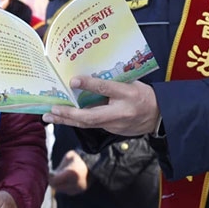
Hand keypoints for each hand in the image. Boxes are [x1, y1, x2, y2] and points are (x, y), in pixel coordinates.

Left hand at [42, 76, 159, 135]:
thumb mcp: (131, 82)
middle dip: (69, 114)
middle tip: (51, 109)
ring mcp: (116, 124)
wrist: (159, 116)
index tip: (73, 80)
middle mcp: (120, 111)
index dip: (89, 85)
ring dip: (67, 120)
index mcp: (127, 94)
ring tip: (49, 115)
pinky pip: (92, 124)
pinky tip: (63, 117)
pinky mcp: (113, 130)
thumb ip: (111, 81)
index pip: (106, 88)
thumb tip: (87, 77)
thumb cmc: (143, 94)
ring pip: (88, 123)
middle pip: (91, 116)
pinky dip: (76, 121)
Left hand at [49, 149, 88, 194]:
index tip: (48, 173)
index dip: (49, 177)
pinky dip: (65, 187)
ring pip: (62, 190)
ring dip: (59, 185)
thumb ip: (59, 167)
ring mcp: (79, 188)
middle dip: (53, 182)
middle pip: (57, 187)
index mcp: (71, 173)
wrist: (96, 161)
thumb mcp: (68, 158)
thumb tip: (51, 176)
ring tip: (60, 176)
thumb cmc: (79, 157)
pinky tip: (67, 179)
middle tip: (52, 175)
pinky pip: (68, 191)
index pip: (54, 181)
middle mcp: (76, 183)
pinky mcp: (81, 190)